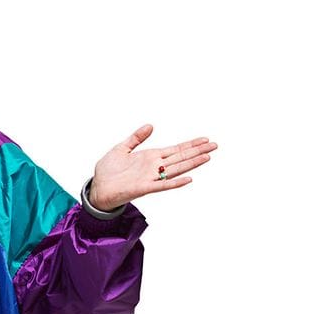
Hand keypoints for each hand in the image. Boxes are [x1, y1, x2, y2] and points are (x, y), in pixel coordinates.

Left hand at [89, 124, 217, 210]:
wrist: (98, 188)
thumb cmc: (108, 171)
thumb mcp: (121, 148)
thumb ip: (136, 138)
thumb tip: (150, 125)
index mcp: (150, 157)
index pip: (175, 149)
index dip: (190, 144)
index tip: (205, 139)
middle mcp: (154, 167)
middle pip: (180, 157)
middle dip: (197, 151)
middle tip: (215, 145)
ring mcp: (151, 177)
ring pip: (176, 169)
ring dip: (192, 163)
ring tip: (207, 157)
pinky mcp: (144, 188)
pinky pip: (163, 185)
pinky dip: (175, 182)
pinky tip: (188, 178)